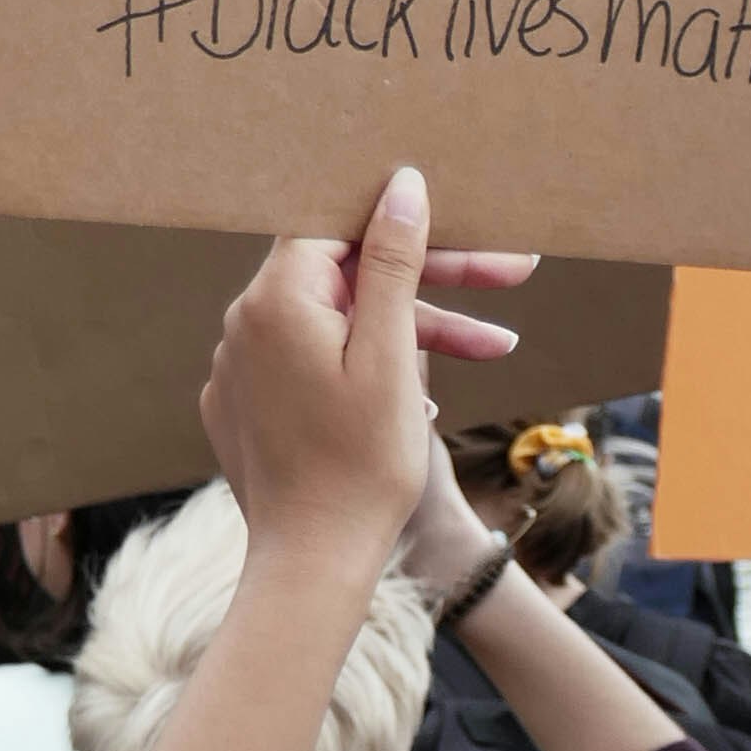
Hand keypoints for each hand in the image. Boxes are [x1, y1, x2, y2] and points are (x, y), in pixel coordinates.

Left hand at [201, 173, 529, 582]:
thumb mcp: (391, 354)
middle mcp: (244, 325)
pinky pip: (312, 363)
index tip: (462, 224)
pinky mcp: (248, 407)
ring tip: (494, 347)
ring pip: (336, 322)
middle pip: (345, 274)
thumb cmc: (360, 465)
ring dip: (414, 331)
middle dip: (431, 278)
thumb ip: (393, 264)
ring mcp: (241, 369)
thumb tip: (400, 186)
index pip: (336, 226)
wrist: (313, 564)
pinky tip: (422, 396)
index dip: (403, 220)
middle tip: (509, 273)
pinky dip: (367, 367)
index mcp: (274, 301)